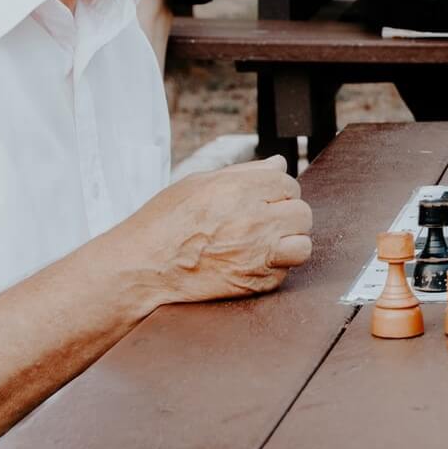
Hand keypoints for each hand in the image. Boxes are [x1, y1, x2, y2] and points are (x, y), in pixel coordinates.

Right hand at [112, 156, 312, 304]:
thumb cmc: (163, 223)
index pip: (287, 183)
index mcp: (241, 190)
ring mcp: (258, 254)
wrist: (143, 269)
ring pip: (303, 244)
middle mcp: (255, 220)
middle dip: (287, 215)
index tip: (262, 200)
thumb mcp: (198, 184)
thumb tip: (278, 165)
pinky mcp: (256, 283)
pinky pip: (286, 273)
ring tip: (268, 244)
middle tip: (264, 221)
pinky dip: (275, 269)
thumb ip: (244, 173)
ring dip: (290, 243)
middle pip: (302, 212)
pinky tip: (252, 263)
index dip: (276, 191)